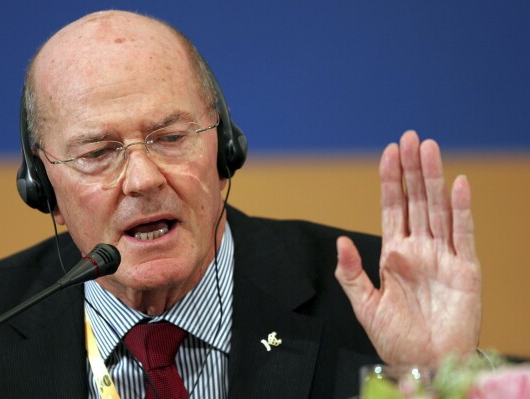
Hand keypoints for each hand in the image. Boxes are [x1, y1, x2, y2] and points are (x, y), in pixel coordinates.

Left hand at [335, 130, 481, 365]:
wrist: (425, 363)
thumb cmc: (397, 338)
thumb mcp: (365, 306)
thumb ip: (351, 273)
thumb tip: (340, 240)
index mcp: (394, 254)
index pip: (392, 208)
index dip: (390, 180)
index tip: (388, 152)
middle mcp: (419, 249)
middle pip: (415, 200)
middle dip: (411, 169)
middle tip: (409, 137)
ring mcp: (443, 256)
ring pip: (437, 209)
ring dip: (433, 179)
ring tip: (428, 148)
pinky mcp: (465, 269)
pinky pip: (463, 234)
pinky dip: (461, 209)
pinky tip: (458, 184)